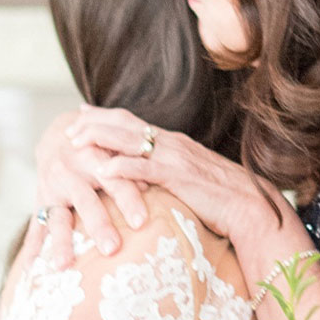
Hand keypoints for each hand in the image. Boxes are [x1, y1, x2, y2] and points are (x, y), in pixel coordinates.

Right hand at [26, 114, 147, 264]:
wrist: (58, 134)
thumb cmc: (98, 145)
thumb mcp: (112, 147)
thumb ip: (129, 166)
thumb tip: (149, 185)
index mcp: (94, 157)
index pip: (115, 180)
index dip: (128, 199)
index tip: (141, 222)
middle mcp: (70, 173)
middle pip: (86, 202)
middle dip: (98, 225)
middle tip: (112, 249)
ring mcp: (51, 189)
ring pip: (57, 218)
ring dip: (60, 242)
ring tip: (63, 265)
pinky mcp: (39, 201)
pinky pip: (34, 226)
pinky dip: (32, 248)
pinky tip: (31, 269)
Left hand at [67, 109, 288, 262]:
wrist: (250, 206)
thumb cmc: (222, 198)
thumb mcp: (191, 177)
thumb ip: (170, 170)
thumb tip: (151, 174)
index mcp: (174, 142)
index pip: (133, 122)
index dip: (106, 117)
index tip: (83, 113)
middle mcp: (172, 143)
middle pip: (125, 125)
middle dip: (94, 124)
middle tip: (69, 127)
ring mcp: (174, 158)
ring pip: (129, 141)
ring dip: (99, 139)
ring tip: (74, 143)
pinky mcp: (178, 177)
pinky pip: (144, 168)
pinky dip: (121, 167)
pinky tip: (102, 170)